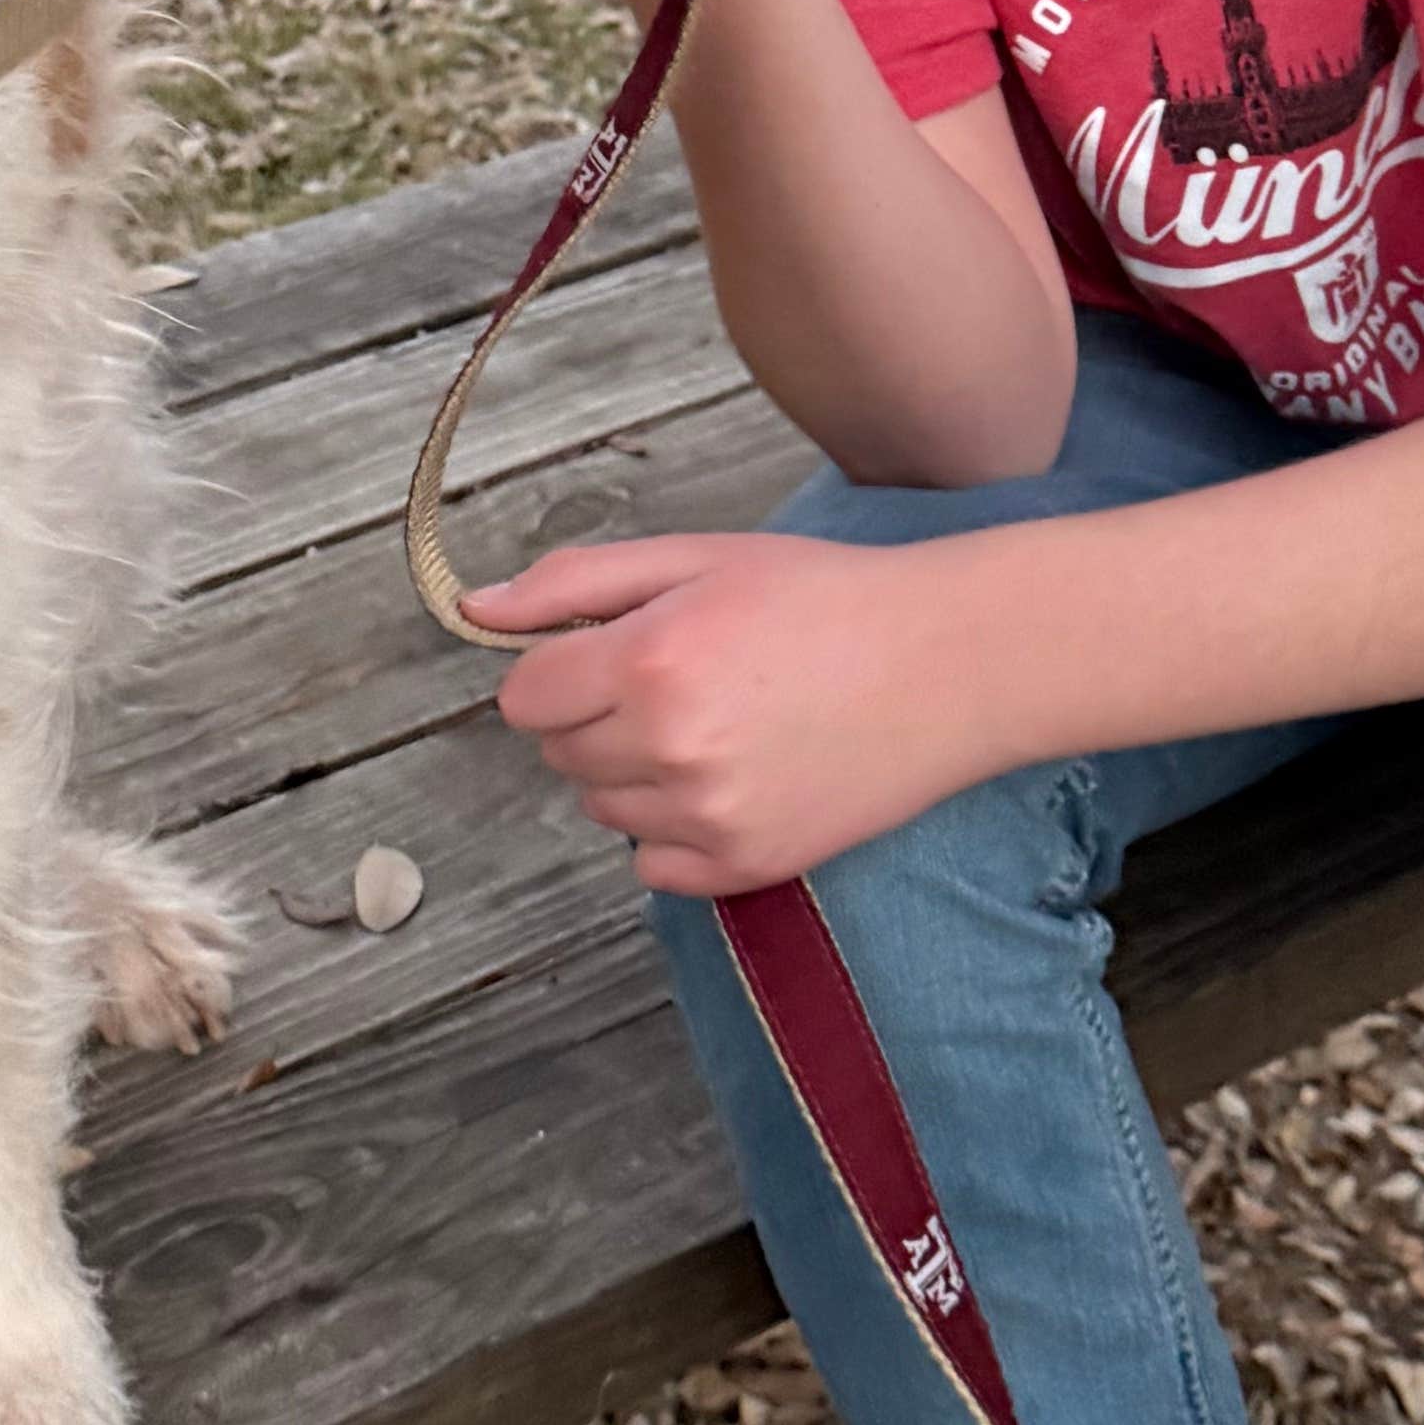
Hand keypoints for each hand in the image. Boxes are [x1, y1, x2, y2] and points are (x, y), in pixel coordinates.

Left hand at [463, 529, 976, 895]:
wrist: (947, 664)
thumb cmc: (824, 598)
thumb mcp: (695, 558)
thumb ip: (574, 583)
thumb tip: (476, 610)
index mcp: (647, 662)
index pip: (523, 697)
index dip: (559, 670)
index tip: (612, 653)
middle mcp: (668, 748)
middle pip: (559, 753)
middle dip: (599, 715)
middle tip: (685, 679)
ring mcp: (707, 817)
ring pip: (603, 807)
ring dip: (636, 771)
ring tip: (723, 724)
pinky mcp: (744, 866)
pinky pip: (651, 864)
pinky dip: (673, 831)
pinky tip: (737, 777)